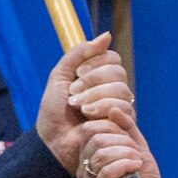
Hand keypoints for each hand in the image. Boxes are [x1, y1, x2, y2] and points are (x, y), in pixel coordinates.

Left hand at [37, 33, 134, 174]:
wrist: (53, 141)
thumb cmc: (54, 113)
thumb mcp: (60, 76)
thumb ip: (79, 53)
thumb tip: (107, 36)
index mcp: (99, 78)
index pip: (112, 58)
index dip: (96, 62)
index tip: (77, 73)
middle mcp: (112, 91)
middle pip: (118, 72)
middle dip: (93, 81)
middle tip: (74, 95)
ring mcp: (120, 109)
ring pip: (122, 90)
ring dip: (95, 96)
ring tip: (79, 108)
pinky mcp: (123, 126)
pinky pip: (124, 108)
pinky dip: (103, 108)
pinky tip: (88, 117)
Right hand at [79, 106, 172, 177]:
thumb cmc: (143, 176)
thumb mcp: (136, 145)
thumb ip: (126, 127)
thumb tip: (113, 109)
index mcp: (89, 154)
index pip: (90, 128)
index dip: (112, 126)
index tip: (129, 138)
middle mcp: (84, 168)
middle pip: (95, 139)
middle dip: (121, 140)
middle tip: (135, 151)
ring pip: (100, 154)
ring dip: (125, 152)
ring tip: (137, 160)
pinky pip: (105, 172)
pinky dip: (123, 164)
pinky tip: (135, 167)